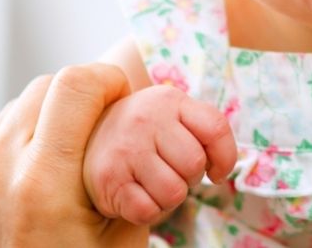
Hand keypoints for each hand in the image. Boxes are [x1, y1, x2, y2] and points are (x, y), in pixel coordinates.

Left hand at [0, 64, 146, 247]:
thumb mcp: (119, 240)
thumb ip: (123, 172)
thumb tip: (135, 117)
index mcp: (44, 187)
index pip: (74, 86)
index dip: (107, 80)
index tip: (121, 96)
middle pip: (44, 89)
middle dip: (80, 99)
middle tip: (99, 126)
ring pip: (11, 108)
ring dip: (43, 117)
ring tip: (62, 153)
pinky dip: (3, 135)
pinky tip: (22, 162)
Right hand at [83, 83, 238, 226]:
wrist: (87, 139)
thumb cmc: (144, 134)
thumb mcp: (172, 116)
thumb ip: (201, 130)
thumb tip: (221, 168)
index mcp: (169, 100)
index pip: (216, 128)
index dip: (225, 157)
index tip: (215, 171)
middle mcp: (145, 119)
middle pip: (195, 164)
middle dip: (190, 177)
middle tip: (169, 170)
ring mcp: (125, 148)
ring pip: (174, 192)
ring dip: (169, 197)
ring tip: (152, 182)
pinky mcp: (108, 178)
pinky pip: (149, 211)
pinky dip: (148, 210)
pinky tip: (135, 193)